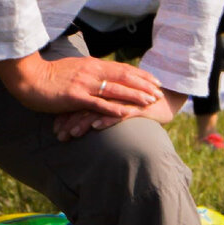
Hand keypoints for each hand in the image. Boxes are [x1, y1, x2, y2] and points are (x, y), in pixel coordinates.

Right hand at [0, 52, 161, 121]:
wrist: (28, 78)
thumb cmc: (47, 76)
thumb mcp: (71, 70)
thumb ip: (86, 73)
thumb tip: (98, 76)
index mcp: (91, 64)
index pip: (121, 68)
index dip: (140, 74)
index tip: (155, 79)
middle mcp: (91, 71)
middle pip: (124, 76)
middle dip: (144, 84)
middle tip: (160, 91)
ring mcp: (84, 84)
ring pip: (115, 89)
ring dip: (134, 95)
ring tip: (150, 101)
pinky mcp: (75, 97)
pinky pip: (98, 103)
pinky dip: (114, 108)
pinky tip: (127, 113)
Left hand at [53, 89, 188, 138]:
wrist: (168, 98)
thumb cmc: (139, 103)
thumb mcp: (116, 104)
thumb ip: (100, 107)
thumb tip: (82, 121)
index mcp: (104, 89)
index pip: (80, 100)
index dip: (66, 114)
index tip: (55, 128)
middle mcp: (112, 92)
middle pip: (86, 105)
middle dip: (70, 121)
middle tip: (58, 135)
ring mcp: (125, 99)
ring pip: (99, 110)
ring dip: (84, 122)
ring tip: (71, 134)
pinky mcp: (138, 107)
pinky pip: (120, 113)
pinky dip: (107, 119)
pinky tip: (96, 127)